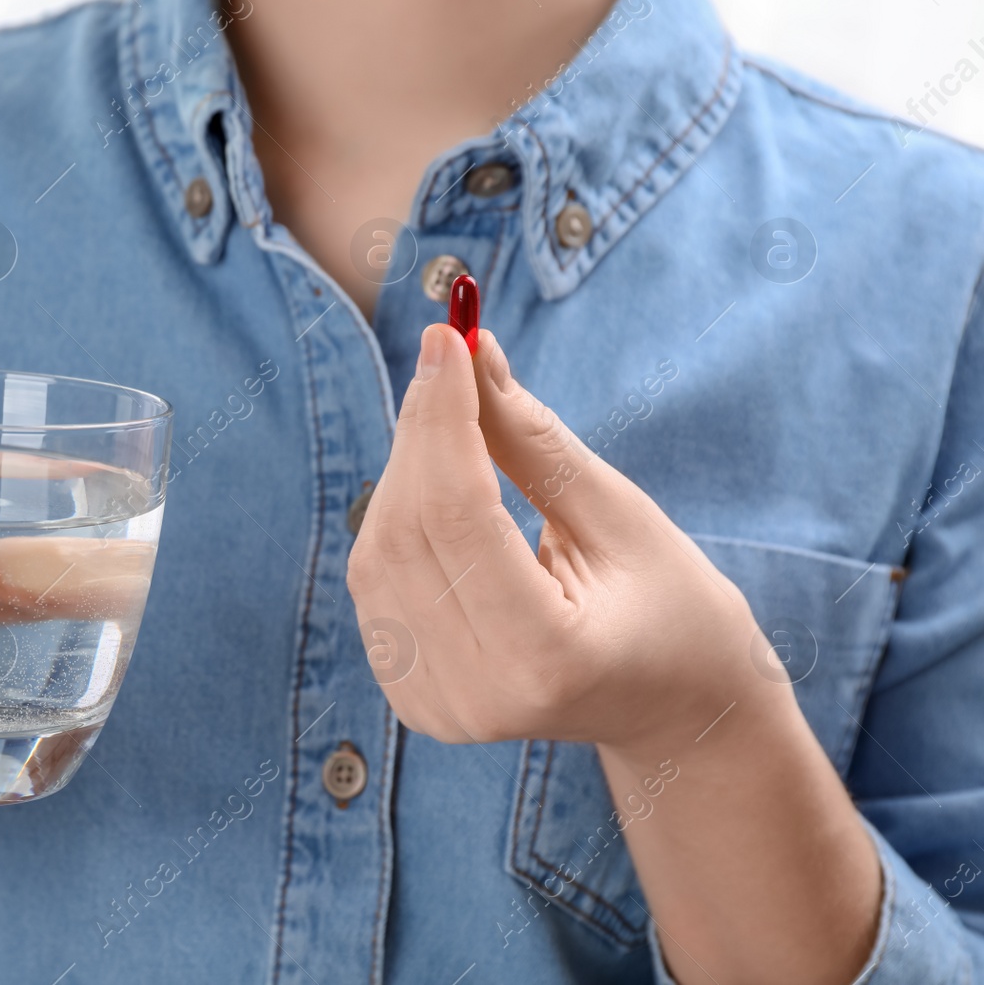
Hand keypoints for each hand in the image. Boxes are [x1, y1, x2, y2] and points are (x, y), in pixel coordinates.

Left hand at [346, 325, 783, 754]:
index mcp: (546, 658)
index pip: (459, 514)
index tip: (448, 336)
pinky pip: (375, 584)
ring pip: (377, 554)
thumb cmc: (674, 609)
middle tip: (448, 358)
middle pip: (407, 530)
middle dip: (421, 431)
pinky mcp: (414, 700)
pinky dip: (398, 519)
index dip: (444, 415)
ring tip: (455, 423)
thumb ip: (535, 440)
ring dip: (405, 470)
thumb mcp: (622, 517)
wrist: (674, 714)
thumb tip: (469, 350)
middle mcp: (477, 694)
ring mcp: (437, 708)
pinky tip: (438, 486)